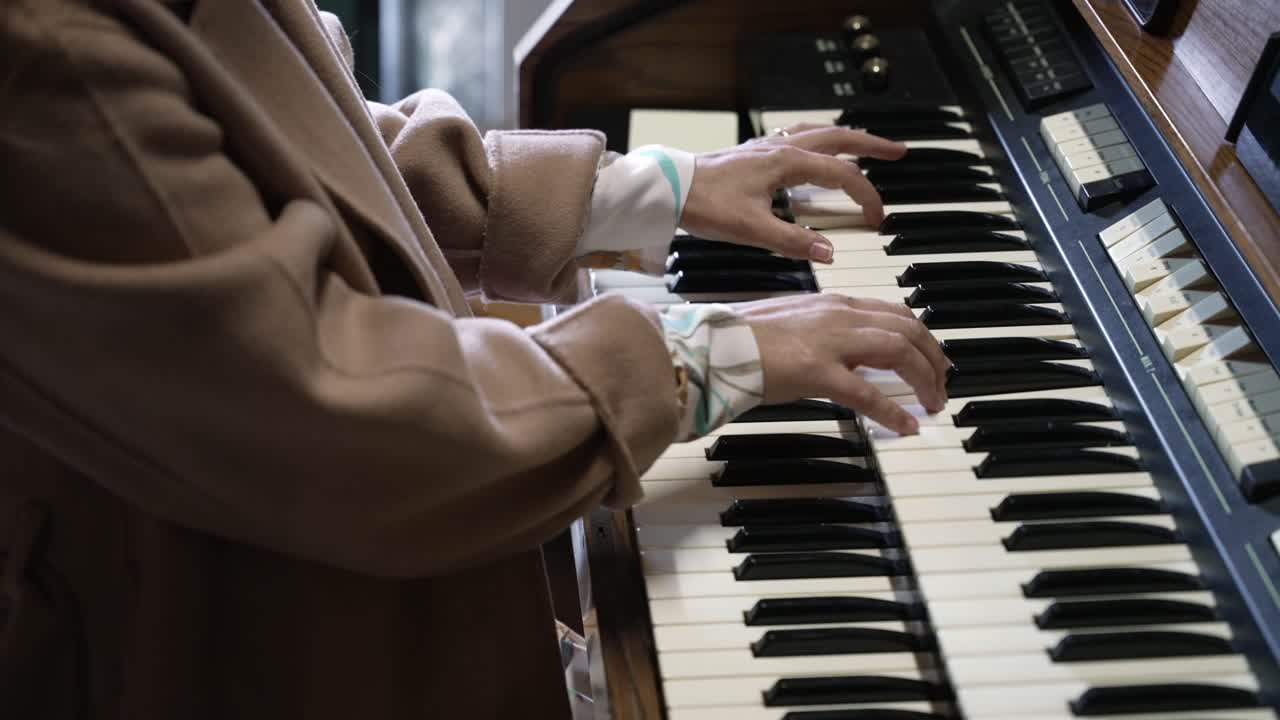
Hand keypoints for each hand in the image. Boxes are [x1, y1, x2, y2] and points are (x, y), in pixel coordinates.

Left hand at [680, 125, 906, 263]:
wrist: (669, 188)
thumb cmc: (704, 205)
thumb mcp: (751, 229)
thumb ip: (793, 241)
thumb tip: (829, 253)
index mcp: (786, 163)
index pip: (841, 175)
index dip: (865, 197)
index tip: (878, 219)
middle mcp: (780, 148)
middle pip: (838, 138)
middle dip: (872, 145)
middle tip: (899, 151)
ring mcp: (767, 146)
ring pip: (818, 133)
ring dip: (846, 137)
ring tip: (867, 144)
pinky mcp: (755, 153)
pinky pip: (797, 136)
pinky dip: (817, 138)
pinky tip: (815, 146)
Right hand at [735, 293, 949, 434]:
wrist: (712, 344)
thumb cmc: (740, 338)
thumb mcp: (792, 327)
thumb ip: (822, 335)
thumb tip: (843, 358)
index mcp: (832, 303)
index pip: (892, 312)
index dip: (920, 334)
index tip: (932, 354)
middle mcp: (838, 315)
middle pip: (907, 328)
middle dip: (934, 357)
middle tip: (943, 382)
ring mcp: (830, 342)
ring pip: (899, 352)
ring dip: (924, 379)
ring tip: (933, 403)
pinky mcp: (817, 371)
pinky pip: (868, 393)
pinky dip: (893, 410)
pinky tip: (907, 426)